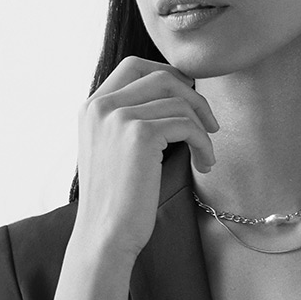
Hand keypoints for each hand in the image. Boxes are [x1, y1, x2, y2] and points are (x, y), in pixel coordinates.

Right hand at [73, 55, 217, 263]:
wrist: (105, 234)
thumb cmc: (116, 199)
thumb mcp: (112, 148)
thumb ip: (129, 118)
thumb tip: (176, 92)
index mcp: (91, 106)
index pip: (134, 65)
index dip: (168, 74)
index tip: (188, 98)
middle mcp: (100, 106)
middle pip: (161, 76)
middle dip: (194, 96)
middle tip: (209, 124)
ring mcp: (118, 118)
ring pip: (179, 101)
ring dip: (202, 127)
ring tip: (205, 153)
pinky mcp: (139, 134)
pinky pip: (187, 125)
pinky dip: (203, 144)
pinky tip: (204, 164)